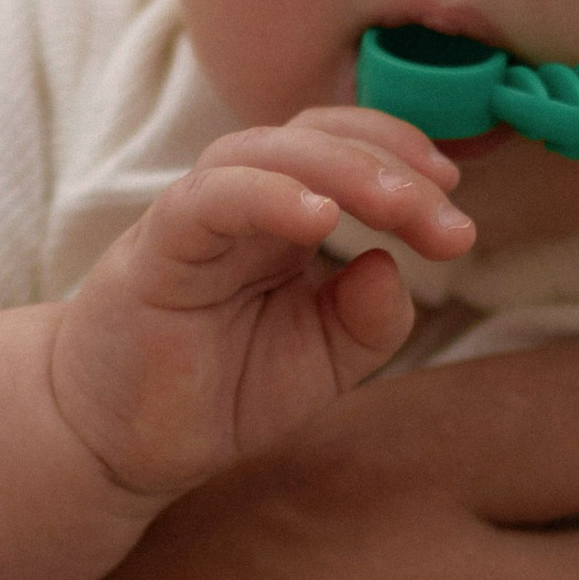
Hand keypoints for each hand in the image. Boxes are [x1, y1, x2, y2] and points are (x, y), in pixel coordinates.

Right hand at [49, 106, 471, 497]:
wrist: (120, 443)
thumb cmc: (217, 391)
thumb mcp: (320, 364)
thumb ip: (367, 322)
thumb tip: (394, 267)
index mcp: (283, 217)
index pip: (347, 151)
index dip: (405, 162)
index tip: (458, 211)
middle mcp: (239, 202)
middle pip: (316, 136)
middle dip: (392, 166)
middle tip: (448, 219)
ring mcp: (194, 219)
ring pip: (263, 150)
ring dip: (342, 168)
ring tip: (398, 208)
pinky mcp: (154, 251)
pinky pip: (207, 199)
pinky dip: (265, 195)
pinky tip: (318, 217)